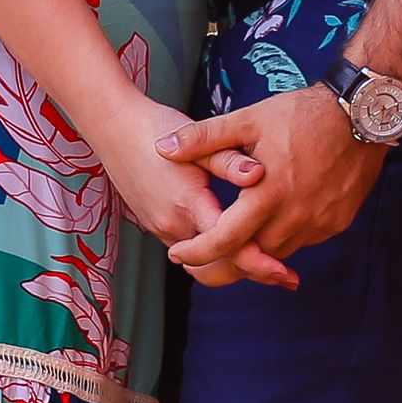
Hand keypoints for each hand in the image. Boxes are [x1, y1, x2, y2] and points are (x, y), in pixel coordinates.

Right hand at [93, 93, 296, 288]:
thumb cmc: (157, 127)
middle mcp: (172, 225)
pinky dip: (213, 252)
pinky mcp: (155, 226)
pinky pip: (190, 250)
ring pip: (202, 262)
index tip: (287, 275)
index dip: (260, 264)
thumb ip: (230, 160)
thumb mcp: (198, 140)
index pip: (230, 246)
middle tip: (286, 275)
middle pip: (217, 265)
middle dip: (250, 271)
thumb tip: (260, 174)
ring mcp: (160, 229)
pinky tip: (234, 240)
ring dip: (231, 263)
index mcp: (188, 203)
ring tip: (267, 260)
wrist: (113, 126)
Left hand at [156, 85, 388, 269]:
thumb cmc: (301, 114)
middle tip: (200, 255)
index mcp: (267, 194)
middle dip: (222, 261)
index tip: (176, 255)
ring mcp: (319, 223)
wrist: (361, 113)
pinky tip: (274, 220)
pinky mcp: (337, 223)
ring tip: (234, 239)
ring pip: (277, 251)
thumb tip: (162, 148)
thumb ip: (203, 138)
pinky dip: (284, 238)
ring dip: (255, 249)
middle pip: (250, 256)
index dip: (197, 253)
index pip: (225, 240)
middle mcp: (294, 217)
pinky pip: (303, 241)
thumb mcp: (249, 119)